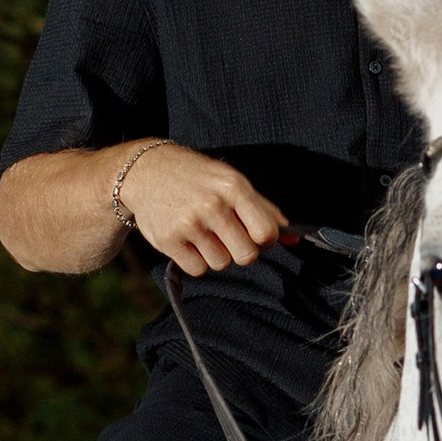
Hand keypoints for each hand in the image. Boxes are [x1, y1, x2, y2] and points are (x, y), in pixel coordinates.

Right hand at [118, 142, 293, 275]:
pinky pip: (197, 270)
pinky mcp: (169, 240)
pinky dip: (195, 261)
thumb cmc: (198, 178)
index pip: (266, 233)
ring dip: (216, 255)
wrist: (147, 170)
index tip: (253, 235)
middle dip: (240, 251)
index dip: (264, 241)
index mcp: (234, 187)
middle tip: (226, 236)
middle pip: (246, 255)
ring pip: (221, 264)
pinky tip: (188, 240)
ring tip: (203, 234)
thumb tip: (294, 238)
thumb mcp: (232, 181)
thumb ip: (264, 209)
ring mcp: (189, 223)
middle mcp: (212, 205)